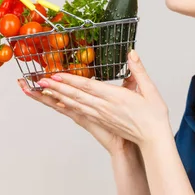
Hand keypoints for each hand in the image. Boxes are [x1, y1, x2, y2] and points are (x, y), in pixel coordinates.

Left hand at [33, 49, 170, 148]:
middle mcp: (105, 108)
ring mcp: (102, 116)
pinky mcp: (102, 122)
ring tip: (45, 90)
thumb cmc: (153, 117)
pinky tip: (61, 103)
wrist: (153, 140)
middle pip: (77, 96)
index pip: (88, 86)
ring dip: (59, 96)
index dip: (70, 80)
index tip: (57, 74)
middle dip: (57, 87)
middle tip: (41, 80)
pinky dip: (69, 107)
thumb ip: (139, 71)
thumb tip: (131, 54)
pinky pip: (81, 113)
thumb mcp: (150, 90)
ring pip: (76, 104)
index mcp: (116, 98)